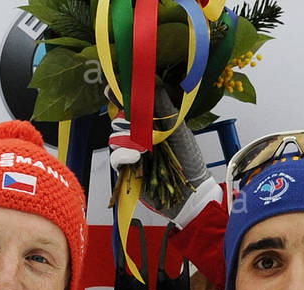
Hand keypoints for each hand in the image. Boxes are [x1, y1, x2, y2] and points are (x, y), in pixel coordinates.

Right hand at [110, 85, 208, 220]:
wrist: (191, 192)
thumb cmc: (189, 160)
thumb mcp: (180, 129)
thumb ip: (166, 108)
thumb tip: (153, 84)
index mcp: (151, 122)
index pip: (130, 105)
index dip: (120, 96)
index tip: (112, 89)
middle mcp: (139, 135)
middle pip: (118, 119)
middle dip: (126, 119)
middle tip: (138, 124)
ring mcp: (132, 151)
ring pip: (115, 137)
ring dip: (127, 139)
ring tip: (144, 147)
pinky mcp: (127, 169)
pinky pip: (115, 157)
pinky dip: (124, 155)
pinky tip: (136, 157)